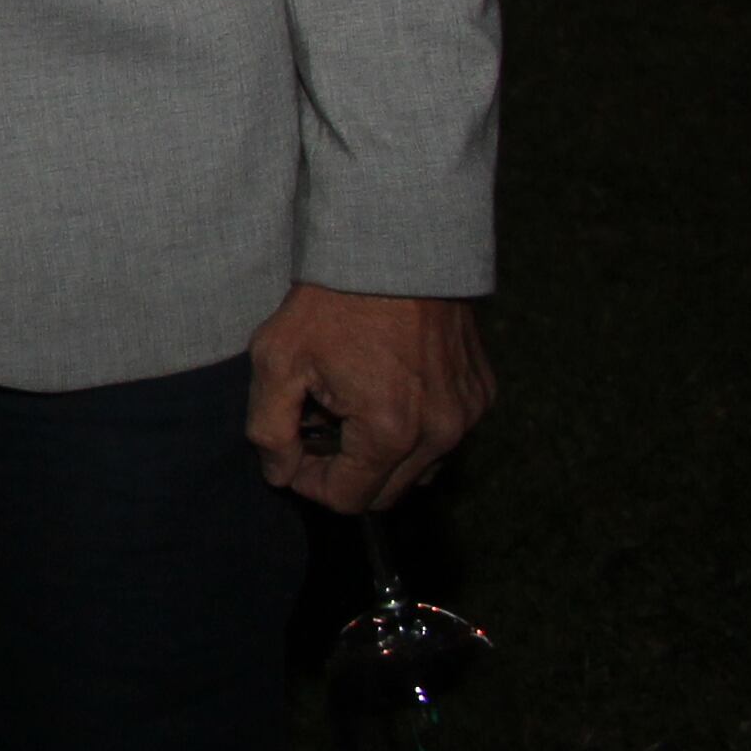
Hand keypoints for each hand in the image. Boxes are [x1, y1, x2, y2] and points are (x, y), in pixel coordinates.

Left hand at [251, 282, 492, 513]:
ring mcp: (468, 414)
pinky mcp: (482, 393)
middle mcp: (442, 434)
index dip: (310, 482)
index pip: (348, 500)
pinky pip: (443, 436)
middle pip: (386, 493)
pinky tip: (382, 388)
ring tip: (347, 405)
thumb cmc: (330, 302)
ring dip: (380, 454)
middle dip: (344, 471)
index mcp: (391, 433)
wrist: (392, 249)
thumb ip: (268, 429)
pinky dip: (412, 429)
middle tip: (315, 425)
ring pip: (418, 469)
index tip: (290, 449)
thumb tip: (280, 475)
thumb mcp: (277, 360)